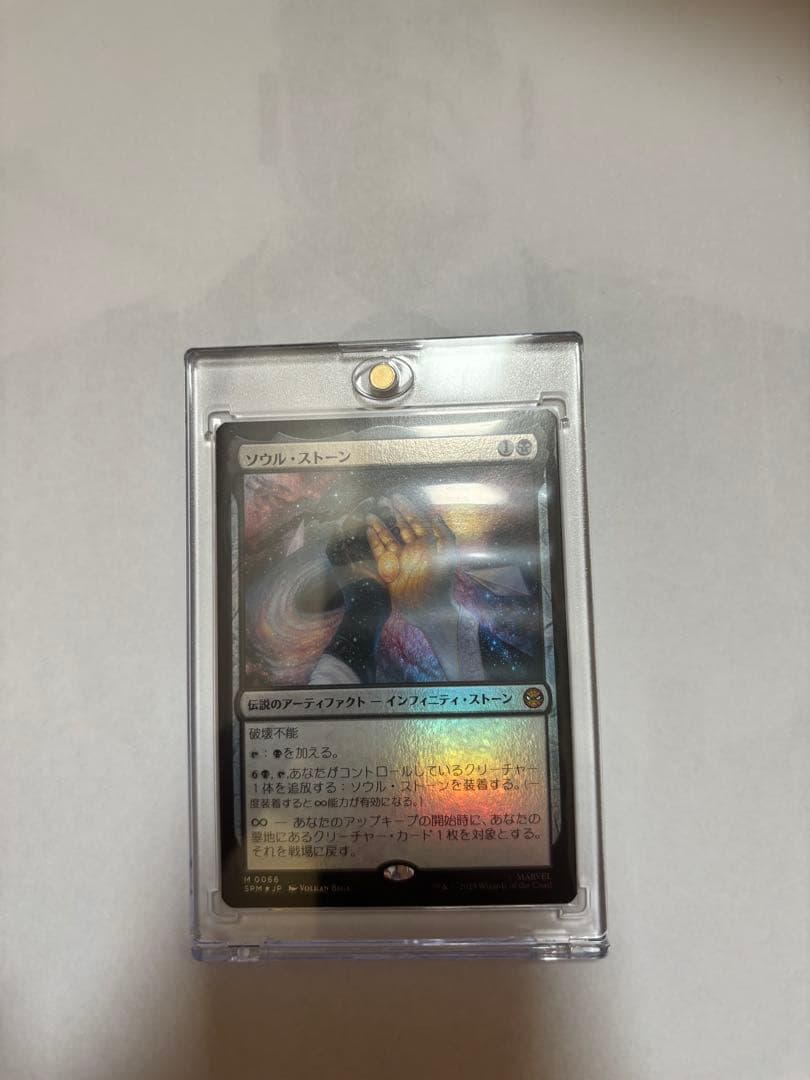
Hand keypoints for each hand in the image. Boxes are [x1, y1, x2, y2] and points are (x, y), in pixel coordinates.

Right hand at [366, 496, 455, 624]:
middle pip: (400, 527)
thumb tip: (435, 514)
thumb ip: (443, 534)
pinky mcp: (390, 570)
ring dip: (379, 527)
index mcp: (427, 544)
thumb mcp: (447, 557)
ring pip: (388, 538)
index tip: (395, 497)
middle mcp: (413, 550)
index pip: (415, 521)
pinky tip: (368, 532)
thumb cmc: (442, 583)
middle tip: (380, 501)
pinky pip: (380, 553)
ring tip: (370, 515)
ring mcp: (401, 559)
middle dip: (391, 514)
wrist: (430, 609)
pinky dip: (374, 542)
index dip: (406, 508)